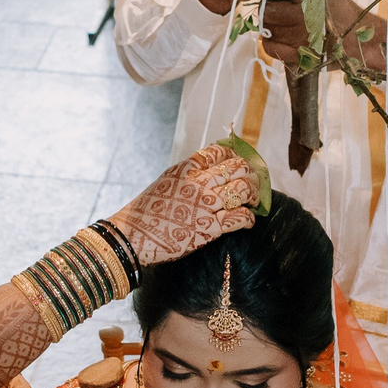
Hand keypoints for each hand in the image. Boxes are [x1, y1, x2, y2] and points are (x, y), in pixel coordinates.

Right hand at [111, 145, 255, 264]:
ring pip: (243, 189)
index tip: (239, 165)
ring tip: (253, 202)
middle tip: (253, 184)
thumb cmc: (147, 212)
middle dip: (251, 175)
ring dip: (254, 195)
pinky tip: (247, 221)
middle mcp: (197, 182)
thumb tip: (209, 174)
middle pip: (238, 167)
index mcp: (186, 168)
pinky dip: (249, 218)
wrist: (132, 236)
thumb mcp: (166, 182)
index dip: (234, 157)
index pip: (219, 152)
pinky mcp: (209, 228)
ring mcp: (205, 205)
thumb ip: (188, 176)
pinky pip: (240, 217)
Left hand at [260, 0, 387, 76]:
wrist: (361, 39)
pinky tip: (288, 41)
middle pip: (267, 11)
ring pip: (267, 29)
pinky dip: (275, 45)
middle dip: (272, 12)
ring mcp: (299, 37)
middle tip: (284, 13)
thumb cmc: (340, 12)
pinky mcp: (298, 55)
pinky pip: (270, 47)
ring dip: (274, 29)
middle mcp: (302, 14)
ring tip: (291, 28)